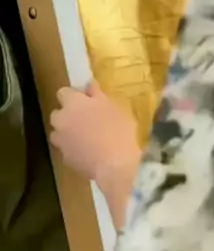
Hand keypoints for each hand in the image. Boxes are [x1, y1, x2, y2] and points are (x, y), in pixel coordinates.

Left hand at [50, 81, 140, 228]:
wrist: (115, 165)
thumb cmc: (118, 131)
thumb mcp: (114, 108)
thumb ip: (98, 95)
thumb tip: (89, 85)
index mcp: (73, 103)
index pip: (63, 92)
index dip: (74, 96)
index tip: (86, 101)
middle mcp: (62, 120)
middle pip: (58, 114)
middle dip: (68, 115)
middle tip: (87, 119)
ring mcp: (61, 140)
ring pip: (59, 133)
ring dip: (68, 133)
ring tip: (86, 138)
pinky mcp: (65, 158)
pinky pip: (67, 149)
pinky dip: (74, 149)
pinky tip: (89, 152)